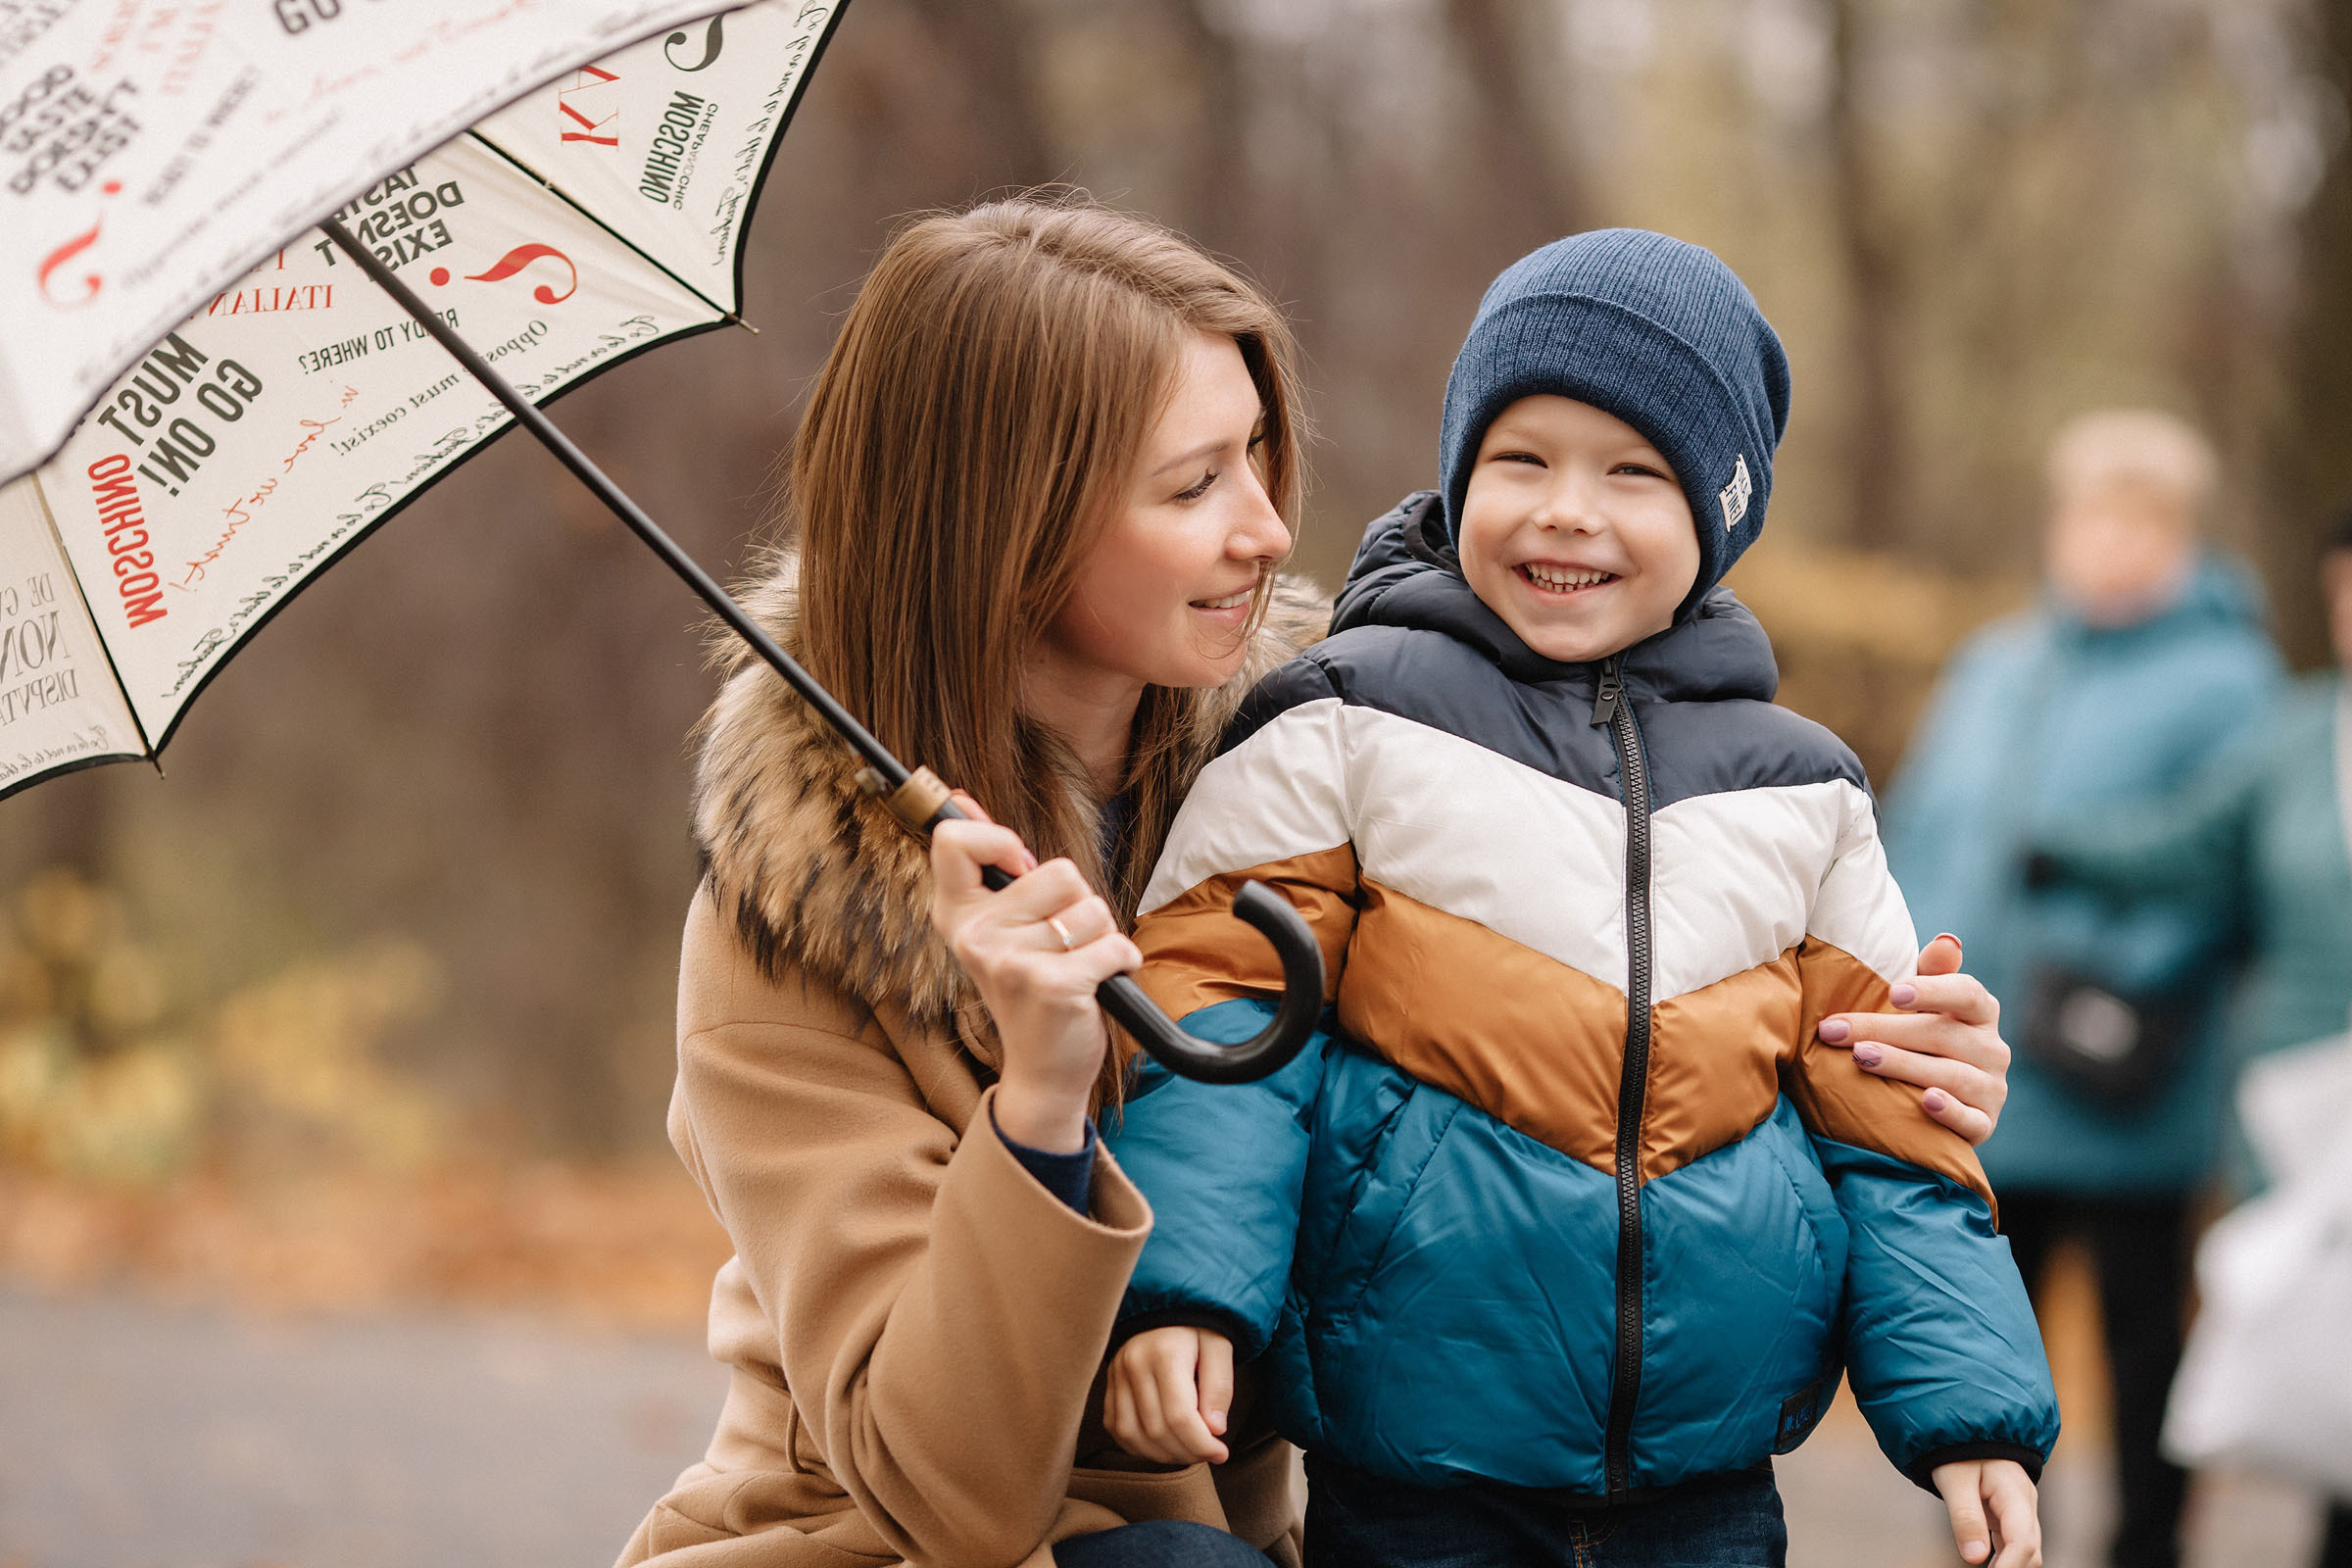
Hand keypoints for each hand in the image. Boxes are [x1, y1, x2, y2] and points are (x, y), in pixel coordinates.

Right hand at [929, 795, 1140, 1152]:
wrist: (1042, 1070)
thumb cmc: (1028, 990)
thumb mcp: (999, 927)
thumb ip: (986, 865)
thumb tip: (961, 798)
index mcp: (957, 916)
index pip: (954, 841)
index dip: (997, 837)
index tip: (1019, 867)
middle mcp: (977, 938)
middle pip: (1058, 870)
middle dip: (1077, 903)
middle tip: (1059, 944)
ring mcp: (1013, 963)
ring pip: (1093, 908)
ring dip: (1100, 936)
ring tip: (1076, 967)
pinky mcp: (1054, 986)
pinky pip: (1115, 944)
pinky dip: (1121, 961)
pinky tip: (1098, 984)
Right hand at [1105, 1325, 1232, 1464]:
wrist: (1163, 1305)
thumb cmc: (1197, 1327)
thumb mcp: (1219, 1346)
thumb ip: (1220, 1387)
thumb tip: (1215, 1430)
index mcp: (1165, 1354)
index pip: (1180, 1416)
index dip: (1202, 1444)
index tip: (1221, 1453)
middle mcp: (1134, 1365)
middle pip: (1157, 1430)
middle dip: (1187, 1452)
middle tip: (1208, 1453)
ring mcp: (1116, 1376)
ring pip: (1133, 1434)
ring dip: (1163, 1454)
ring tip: (1188, 1451)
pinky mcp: (1109, 1384)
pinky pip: (1116, 1428)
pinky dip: (1139, 1445)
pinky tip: (1162, 1444)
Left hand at [1818, 934, 2010, 1143]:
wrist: (1936, 1104)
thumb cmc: (1922, 1038)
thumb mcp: (1924, 1003)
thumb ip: (1932, 972)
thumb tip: (1946, 941)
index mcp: (1980, 1012)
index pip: (1966, 993)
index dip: (1932, 990)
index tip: (1893, 992)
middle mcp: (1993, 1048)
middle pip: (1941, 1035)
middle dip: (1885, 1030)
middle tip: (1836, 1031)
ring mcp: (1992, 1088)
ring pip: (1951, 1075)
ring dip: (1903, 1065)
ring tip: (1861, 1057)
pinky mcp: (1985, 1124)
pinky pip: (1971, 1119)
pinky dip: (1950, 1112)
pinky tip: (1927, 1102)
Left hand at [1932, 1458, 2040, 1567]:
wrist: (1967, 1428)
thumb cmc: (1959, 1449)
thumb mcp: (1955, 1478)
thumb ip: (1965, 1517)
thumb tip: (1974, 1558)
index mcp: (2015, 1493)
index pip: (2022, 1541)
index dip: (2010, 1567)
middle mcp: (2025, 1505)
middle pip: (2030, 1551)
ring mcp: (2021, 1511)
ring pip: (2026, 1551)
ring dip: (2011, 1567)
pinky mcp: (2010, 1516)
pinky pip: (2014, 1545)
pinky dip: (2006, 1560)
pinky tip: (1992, 1567)